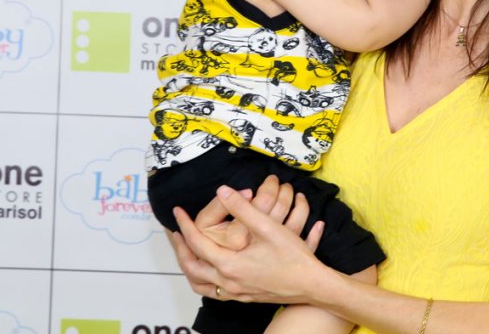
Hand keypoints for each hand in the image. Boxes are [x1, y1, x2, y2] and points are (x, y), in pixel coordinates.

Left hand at [172, 181, 324, 302]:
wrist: (314, 286)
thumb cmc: (293, 258)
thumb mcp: (268, 228)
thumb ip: (243, 209)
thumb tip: (222, 191)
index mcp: (230, 265)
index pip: (198, 243)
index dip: (186, 225)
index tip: (178, 211)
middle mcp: (229, 282)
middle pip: (192, 267)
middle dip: (180, 248)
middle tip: (175, 232)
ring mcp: (236, 293)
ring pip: (201, 284)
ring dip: (190, 266)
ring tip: (187, 251)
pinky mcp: (245, 297)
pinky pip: (214, 291)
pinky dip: (205, 280)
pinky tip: (211, 269)